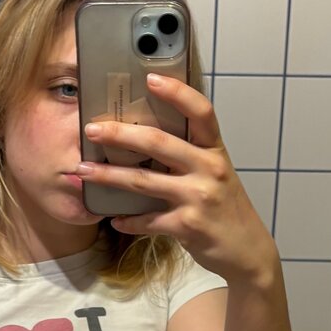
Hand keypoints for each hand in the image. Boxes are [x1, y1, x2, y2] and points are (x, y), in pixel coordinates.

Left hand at [77, 73, 276, 284]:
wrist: (247, 252)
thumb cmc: (225, 210)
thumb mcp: (215, 176)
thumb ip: (190, 158)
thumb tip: (146, 142)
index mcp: (215, 152)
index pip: (201, 112)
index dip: (177, 92)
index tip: (151, 78)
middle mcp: (209, 169)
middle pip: (159, 142)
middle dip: (120, 134)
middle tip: (91, 129)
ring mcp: (198, 198)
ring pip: (144, 181)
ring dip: (109, 176)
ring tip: (83, 171)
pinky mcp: (188, 226)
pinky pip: (148, 220)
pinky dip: (128, 221)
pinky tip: (114, 220)